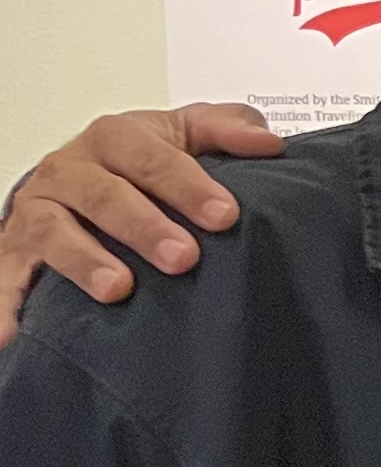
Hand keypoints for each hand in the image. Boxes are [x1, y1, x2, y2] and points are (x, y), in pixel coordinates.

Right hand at [0, 106, 284, 347]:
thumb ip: (226, 131)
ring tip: (117, 289)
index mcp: (113, 140)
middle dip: (143, 226)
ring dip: (85, 262)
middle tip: (183, 257)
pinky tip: (12, 334)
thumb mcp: (182, 134)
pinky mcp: (14, 254)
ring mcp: (38, 214)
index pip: (151, 158)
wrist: (72, 179)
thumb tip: (268, 143)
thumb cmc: (136, 160)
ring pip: (55, 234)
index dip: (187, 185)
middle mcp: (69, 172)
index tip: (225, 215)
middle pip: (103, 196)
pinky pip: (4, 279)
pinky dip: (5, 305)